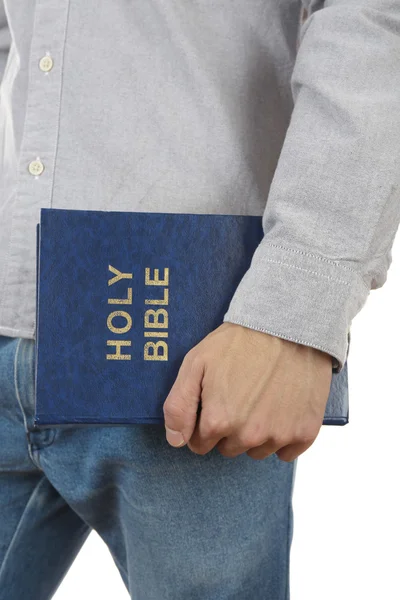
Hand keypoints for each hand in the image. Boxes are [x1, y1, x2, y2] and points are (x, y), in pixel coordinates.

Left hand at [163, 322, 332, 460]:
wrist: (287, 325)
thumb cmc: (239, 341)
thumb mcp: (195, 363)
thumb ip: (178, 406)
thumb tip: (176, 441)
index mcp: (219, 421)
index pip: (200, 444)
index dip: (205, 422)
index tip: (215, 400)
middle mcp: (249, 435)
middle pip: (229, 448)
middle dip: (229, 428)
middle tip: (239, 393)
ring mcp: (279, 435)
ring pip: (256, 451)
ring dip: (255, 432)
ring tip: (261, 396)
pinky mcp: (304, 432)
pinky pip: (286, 453)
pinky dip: (282, 435)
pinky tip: (281, 408)